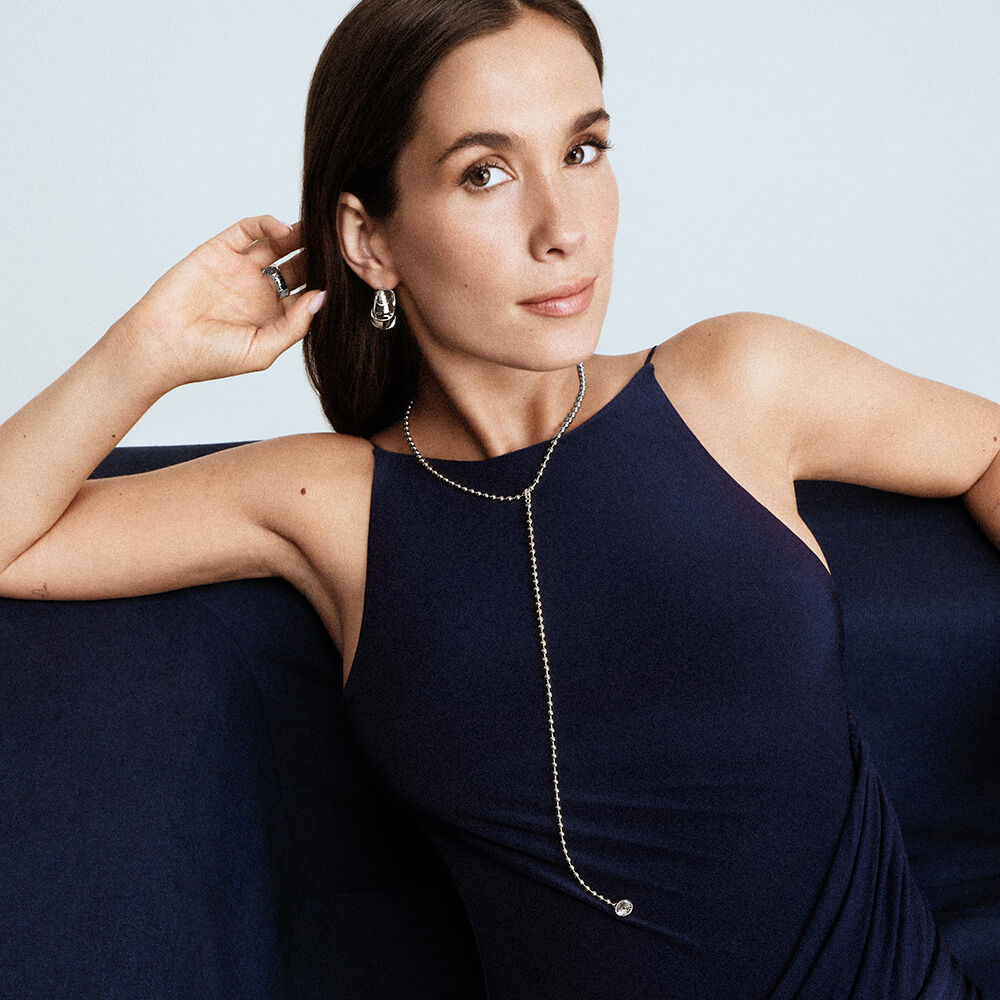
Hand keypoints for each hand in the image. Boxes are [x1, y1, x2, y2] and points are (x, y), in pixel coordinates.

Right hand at [110, 215, 325, 387]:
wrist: (161, 346)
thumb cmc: (209, 358)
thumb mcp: (262, 350)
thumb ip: (294, 325)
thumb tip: (322, 297)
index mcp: (275, 316)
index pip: (311, 292)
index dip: (329, 283)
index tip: (352, 273)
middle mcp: (261, 290)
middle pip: (301, 264)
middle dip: (321, 254)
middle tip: (343, 242)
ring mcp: (241, 268)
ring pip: (279, 243)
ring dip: (300, 234)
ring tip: (320, 228)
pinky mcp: (219, 250)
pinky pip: (248, 230)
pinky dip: (267, 224)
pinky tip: (284, 230)